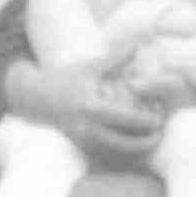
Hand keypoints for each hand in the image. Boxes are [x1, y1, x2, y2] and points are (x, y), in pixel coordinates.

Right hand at [24, 61, 170, 162]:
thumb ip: (116, 58)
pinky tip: (135, 142)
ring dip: (136, 148)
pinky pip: (107, 151)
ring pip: (116, 151)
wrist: (34, 99)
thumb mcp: (89, 67)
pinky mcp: (81, 146)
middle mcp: (86, 127)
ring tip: (152, 139)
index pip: (126, 118)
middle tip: (160, 133)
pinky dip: (123, 148)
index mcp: (91, 106)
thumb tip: (139, 45)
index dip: (147, 120)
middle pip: (124, 143)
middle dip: (146, 141)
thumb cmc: (64, 79)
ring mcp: (83, 140)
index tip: (161, 116)